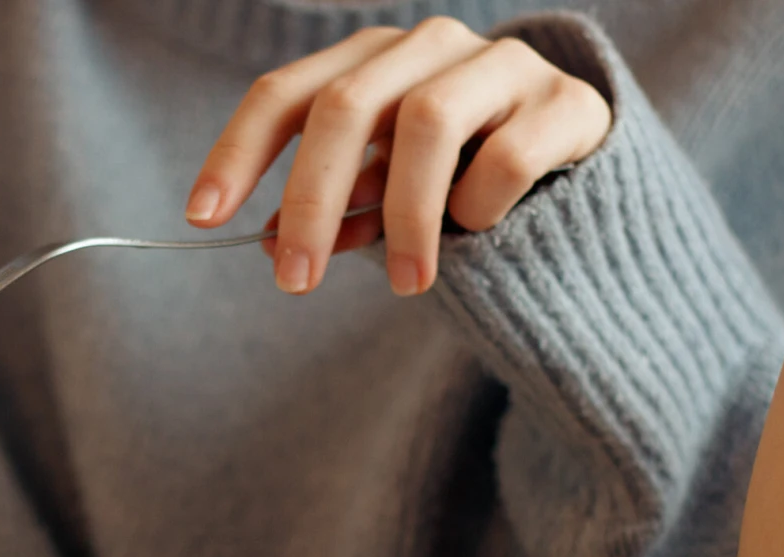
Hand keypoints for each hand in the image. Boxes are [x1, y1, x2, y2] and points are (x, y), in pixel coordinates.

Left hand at [184, 17, 611, 295]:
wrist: (581, 175)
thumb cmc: (460, 183)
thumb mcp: (384, 200)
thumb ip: (336, 211)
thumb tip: (266, 243)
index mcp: (370, 62)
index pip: (285, 93)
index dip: (237, 153)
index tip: (202, 217)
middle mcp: (429, 46)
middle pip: (345, 105)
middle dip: (311, 200)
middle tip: (294, 281)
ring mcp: (502, 64)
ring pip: (428, 122)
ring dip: (405, 215)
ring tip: (407, 283)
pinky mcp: (567, 101)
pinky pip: (506, 156)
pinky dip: (481, 205)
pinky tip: (482, 227)